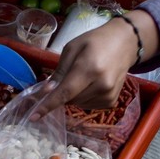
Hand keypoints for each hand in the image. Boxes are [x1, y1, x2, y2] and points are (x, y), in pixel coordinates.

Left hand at [34, 9, 159, 115]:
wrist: (125, 43)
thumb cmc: (95, 42)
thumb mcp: (72, 48)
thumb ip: (59, 71)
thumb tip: (45, 92)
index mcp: (90, 68)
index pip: (65, 92)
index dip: (48, 105)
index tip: (34, 116)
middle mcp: (101, 85)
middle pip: (69, 100)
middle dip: (62, 92)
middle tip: (69, 74)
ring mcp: (108, 95)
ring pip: (77, 104)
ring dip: (73, 95)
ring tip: (83, 76)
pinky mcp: (111, 101)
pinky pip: (87, 106)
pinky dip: (82, 98)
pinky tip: (90, 84)